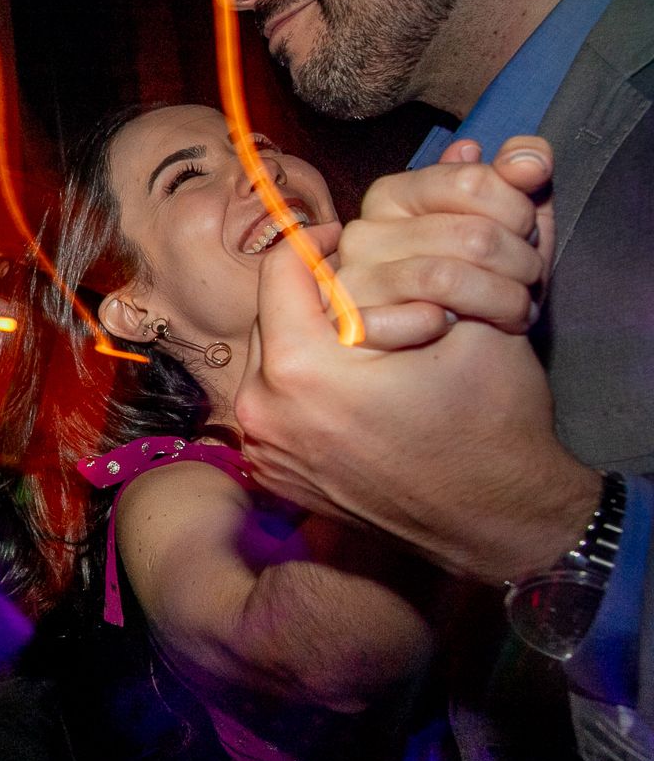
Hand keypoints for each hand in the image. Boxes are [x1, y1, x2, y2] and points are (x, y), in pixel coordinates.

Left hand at [236, 233, 596, 584]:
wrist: (497, 522)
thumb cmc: (490, 422)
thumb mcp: (467, 322)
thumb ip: (407, 269)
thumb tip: (370, 237)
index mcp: (299, 369)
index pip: (279, 270)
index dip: (314, 243)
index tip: (343, 238)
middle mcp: (263, 412)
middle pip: (269, 318)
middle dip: (309, 296)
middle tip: (355, 287)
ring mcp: (263, 450)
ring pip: (269, 362)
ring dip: (304, 340)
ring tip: (356, 337)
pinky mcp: (272, 474)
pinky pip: (274, 406)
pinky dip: (302, 387)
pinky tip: (350, 387)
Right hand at [334, 137, 553, 349]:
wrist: (470, 359)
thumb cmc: (488, 283)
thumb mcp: (516, 224)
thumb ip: (523, 176)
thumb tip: (529, 158)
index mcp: (394, 194)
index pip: (472, 181)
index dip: (519, 211)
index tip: (528, 234)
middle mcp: (364, 232)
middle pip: (470, 235)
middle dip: (521, 263)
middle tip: (530, 283)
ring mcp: (352, 279)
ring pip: (445, 277)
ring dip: (501, 300)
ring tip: (515, 312)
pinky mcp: (352, 327)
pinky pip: (411, 317)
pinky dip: (446, 326)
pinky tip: (456, 327)